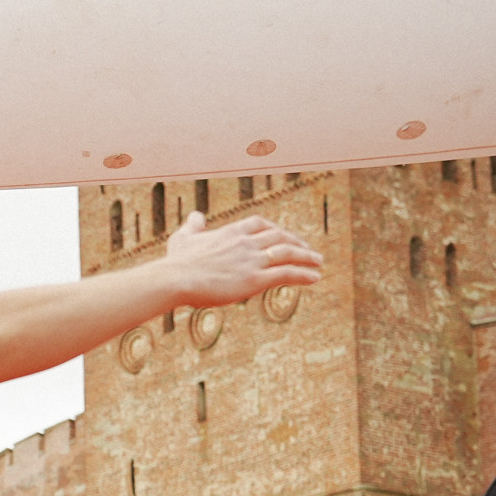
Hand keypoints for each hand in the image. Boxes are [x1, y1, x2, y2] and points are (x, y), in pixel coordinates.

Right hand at [162, 212, 322, 305]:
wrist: (176, 278)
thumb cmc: (177, 262)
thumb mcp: (183, 238)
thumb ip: (193, 226)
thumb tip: (195, 215)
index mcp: (231, 232)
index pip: (260, 225)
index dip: (275, 230)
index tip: (283, 236)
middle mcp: (246, 242)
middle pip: (280, 237)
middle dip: (297, 243)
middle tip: (308, 250)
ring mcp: (252, 260)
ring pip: (288, 253)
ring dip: (307, 257)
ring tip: (318, 262)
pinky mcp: (255, 280)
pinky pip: (287, 274)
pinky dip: (304, 274)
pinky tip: (315, 277)